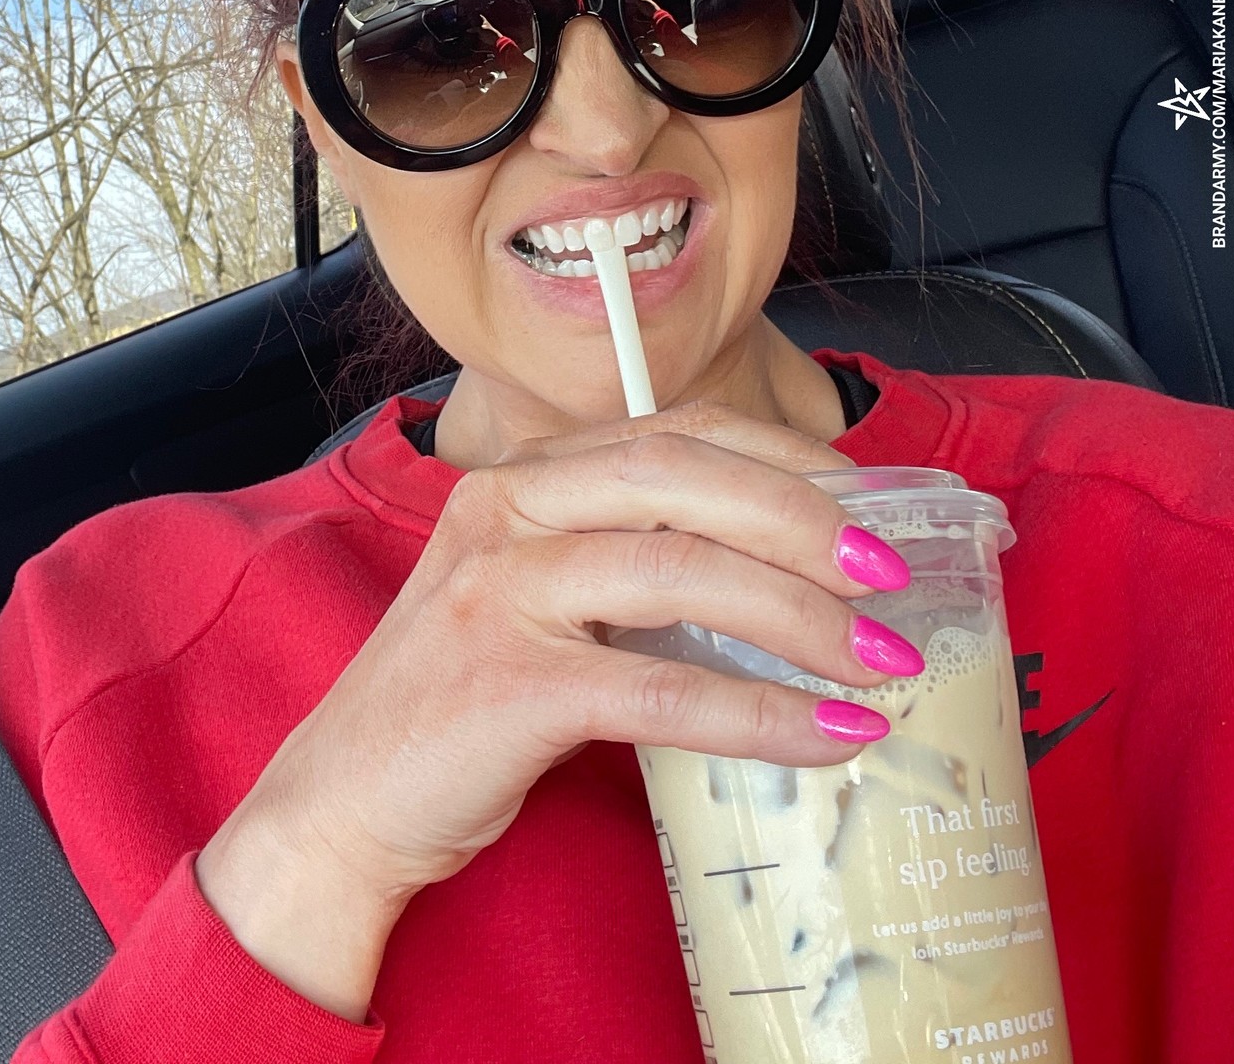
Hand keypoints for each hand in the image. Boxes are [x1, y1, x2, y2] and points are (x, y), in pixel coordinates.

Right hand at [196, 399, 912, 1018]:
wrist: (340, 803)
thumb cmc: (458, 701)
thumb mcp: (539, 598)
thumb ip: (627, 559)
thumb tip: (783, 566)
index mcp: (522, 477)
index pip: (674, 430)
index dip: (782, 457)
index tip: (870, 499)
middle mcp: (506, 510)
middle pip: (681, 476)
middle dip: (804, 516)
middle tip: (893, 570)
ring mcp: (501, 593)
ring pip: (677, 570)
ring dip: (799, 610)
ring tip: (882, 655)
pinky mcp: (506, 687)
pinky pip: (658, 690)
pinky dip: (758, 712)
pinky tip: (828, 734)